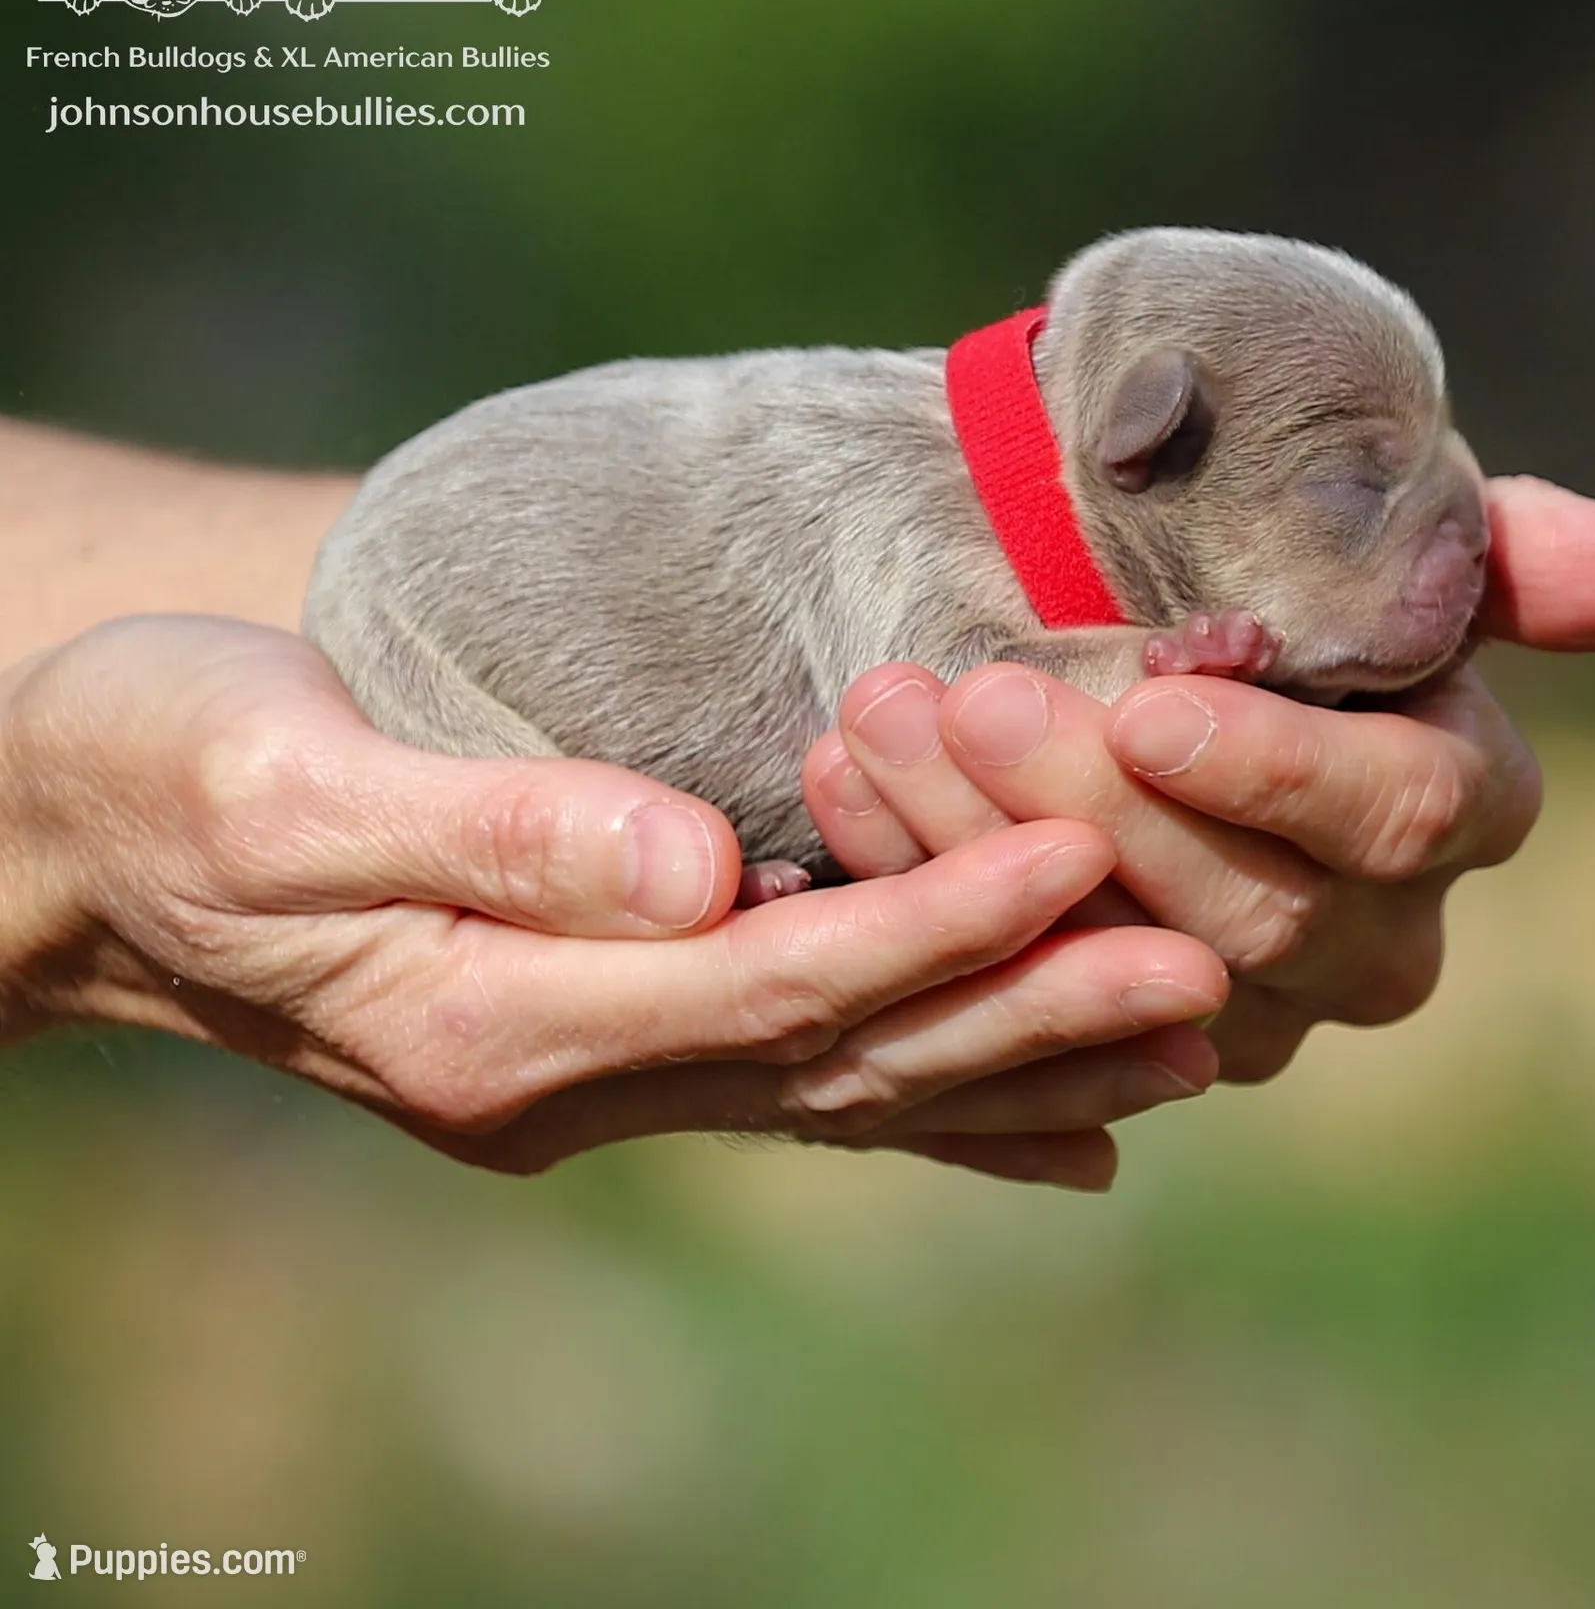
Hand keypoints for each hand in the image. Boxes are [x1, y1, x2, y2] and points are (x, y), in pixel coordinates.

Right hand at [0, 618, 1226, 1187]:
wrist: (85, 825)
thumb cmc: (161, 763)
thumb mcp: (279, 779)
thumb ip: (494, 829)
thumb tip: (695, 862)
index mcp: (492, 1017)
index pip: (769, 983)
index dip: (932, 925)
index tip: (1079, 853)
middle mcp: (563, 1074)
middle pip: (840, 1058)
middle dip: (1025, 1011)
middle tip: (1206, 970)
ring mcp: (588, 1073)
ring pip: (844, 1085)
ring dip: (1014, 1055)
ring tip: (1181, 1025)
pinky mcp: (602, 1031)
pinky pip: (798, 1078)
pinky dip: (930, 1093)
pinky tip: (1048, 1107)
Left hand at [803, 478, 1594, 1078]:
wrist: (1090, 589)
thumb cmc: (1245, 542)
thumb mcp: (1374, 521)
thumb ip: (1512, 555)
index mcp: (1450, 801)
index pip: (1407, 821)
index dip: (1284, 772)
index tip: (1152, 699)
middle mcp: (1364, 928)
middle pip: (1250, 915)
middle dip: (1098, 805)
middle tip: (966, 697)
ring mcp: (1235, 999)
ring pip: (1121, 969)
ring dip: (985, 849)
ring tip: (882, 724)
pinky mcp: (1113, 1028)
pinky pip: (1019, 991)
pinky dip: (922, 890)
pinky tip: (842, 788)